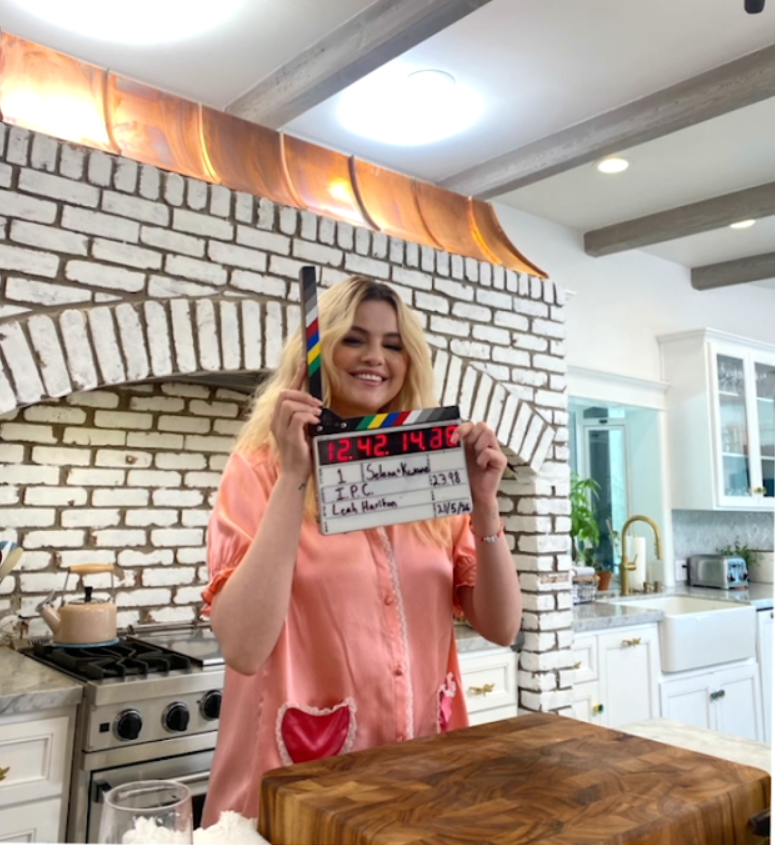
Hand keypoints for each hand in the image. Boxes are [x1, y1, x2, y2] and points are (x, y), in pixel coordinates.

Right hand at [271, 362, 321, 481]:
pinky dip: (308, 416)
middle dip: (303, 394)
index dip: (296, 376)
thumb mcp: (304, 431)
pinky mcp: (288, 437)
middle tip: (317, 404)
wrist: (295, 474)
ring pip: (289, 403)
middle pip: (284, 394)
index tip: (305, 364)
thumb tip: (318, 406)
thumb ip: (306, 418)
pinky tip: (316, 422)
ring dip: (307, 406)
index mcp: (279, 418)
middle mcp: (276, 421)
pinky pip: (297, 417)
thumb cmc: (302, 454)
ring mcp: (280, 429)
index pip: (285, 392)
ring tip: (317, 415)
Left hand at [455, 421, 506, 505]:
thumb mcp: (456, 458)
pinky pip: (490, 451)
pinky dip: (482, 458)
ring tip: (475, 458)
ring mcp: (494, 450)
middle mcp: (485, 443)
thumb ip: (454, 445)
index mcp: (474, 440)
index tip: (453, 440)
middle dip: (471, 436)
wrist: (473, 495)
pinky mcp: (501, 460)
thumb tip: (448, 436)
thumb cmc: (464, 477)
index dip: (462, 428)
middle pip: (482, 425)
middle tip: (467, 450)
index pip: (471, 424)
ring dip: (478, 445)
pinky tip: (481, 466)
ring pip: (489, 433)